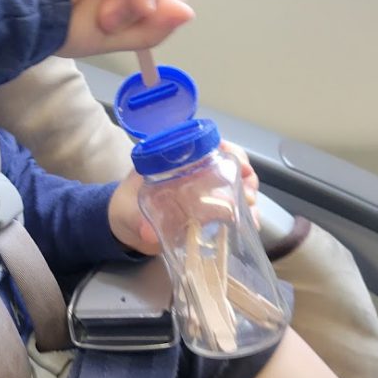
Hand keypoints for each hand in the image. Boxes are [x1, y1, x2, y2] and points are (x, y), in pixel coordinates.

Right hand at [32, 0, 192, 57]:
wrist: (18, 17)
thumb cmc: (55, 26)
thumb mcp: (113, 36)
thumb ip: (152, 28)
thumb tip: (187, 12)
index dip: (163, 8)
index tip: (140, 26)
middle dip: (145, 9)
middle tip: (108, 24)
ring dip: (133, 1)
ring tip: (103, 17)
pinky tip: (124, 2)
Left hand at [108, 142, 260, 251]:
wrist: (125, 229)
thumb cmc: (125, 207)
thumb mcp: (127, 211)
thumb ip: (136, 220)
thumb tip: (148, 233)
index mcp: (177, 161)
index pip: (208, 144)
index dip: (229, 150)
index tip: (238, 163)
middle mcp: (196, 172)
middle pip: (231, 164)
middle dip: (246, 177)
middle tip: (248, 196)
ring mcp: (205, 192)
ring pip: (237, 186)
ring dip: (250, 198)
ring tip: (251, 215)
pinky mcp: (209, 213)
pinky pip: (233, 209)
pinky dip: (245, 215)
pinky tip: (251, 225)